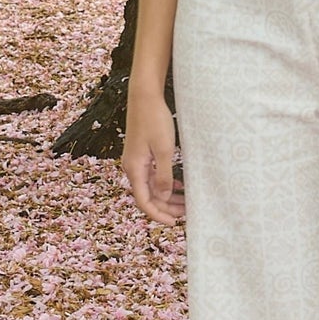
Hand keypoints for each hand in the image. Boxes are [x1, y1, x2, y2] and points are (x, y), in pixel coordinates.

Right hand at [121, 87, 184, 225]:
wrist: (145, 96)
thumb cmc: (155, 120)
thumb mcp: (164, 149)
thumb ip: (163, 175)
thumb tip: (164, 196)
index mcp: (134, 169)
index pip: (143, 201)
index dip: (158, 214)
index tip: (173, 223)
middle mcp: (132, 167)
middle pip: (148, 196)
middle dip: (166, 207)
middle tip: (186, 213)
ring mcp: (137, 160)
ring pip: (152, 186)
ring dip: (167, 196)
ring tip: (185, 202)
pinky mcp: (142, 153)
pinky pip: (153, 175)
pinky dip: (165, 183)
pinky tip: (179, 185)